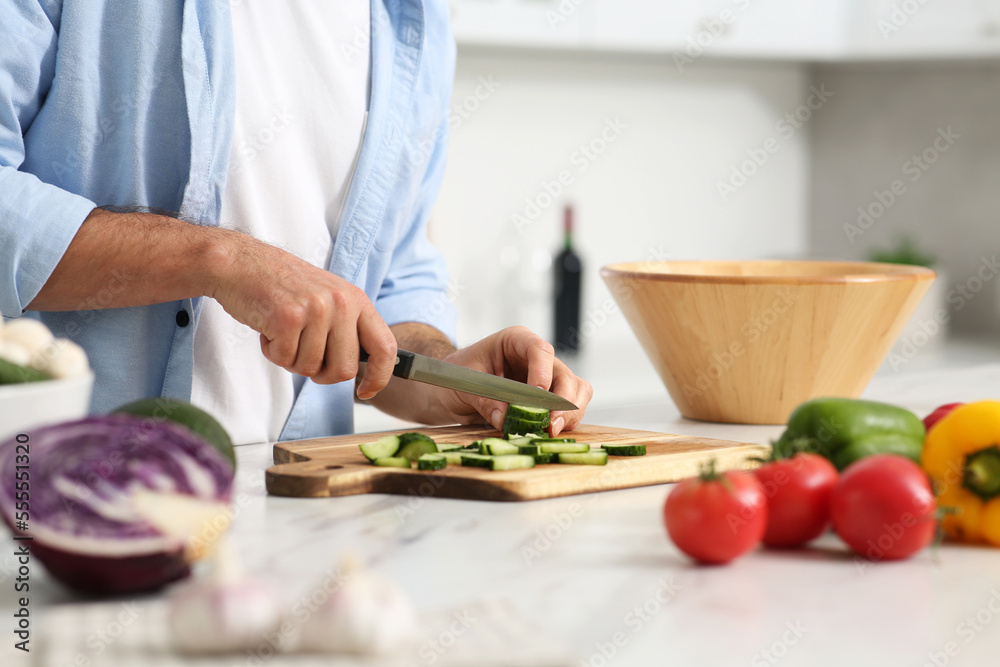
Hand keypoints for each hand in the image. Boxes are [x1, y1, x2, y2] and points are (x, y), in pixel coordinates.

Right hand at [207, 232, 396, 397]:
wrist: (240, 262)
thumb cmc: (282, 285)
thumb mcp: (328, 298)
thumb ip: (347, 328)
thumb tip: (360, 368)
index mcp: (356, 299)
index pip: (385, 347)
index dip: (379, 377)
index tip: (365, 392)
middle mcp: (342, 303)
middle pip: (343, 370)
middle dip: (320, 373)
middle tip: (302, 352)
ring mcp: (316, 309)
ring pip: (310, 368)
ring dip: (290, 358)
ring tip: (282, 330)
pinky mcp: (288, 317)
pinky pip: (284, 360)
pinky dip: (272, 351)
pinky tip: (268, 328)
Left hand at [433, 326, 592, 435]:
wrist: (453, 389)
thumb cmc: (459, 376)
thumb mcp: (465, 385)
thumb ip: (485, 400)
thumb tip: (505, 419)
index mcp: (516, 341)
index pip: (540, 350)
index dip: (543, 372)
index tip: (537, 396)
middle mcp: (537, 358)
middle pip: (565, 375)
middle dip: (563, 402)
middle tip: (550, 425)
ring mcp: (547, 378)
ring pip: (576, 391)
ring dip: (569, 414)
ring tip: (551, 431)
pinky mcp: (549, 399)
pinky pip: (569, 408)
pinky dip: (565, 422)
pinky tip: (549, 433)